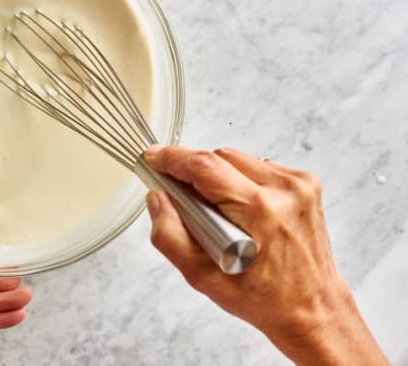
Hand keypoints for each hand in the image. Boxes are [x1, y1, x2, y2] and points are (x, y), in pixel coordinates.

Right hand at [143, 146, 387, 365]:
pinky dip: (241, 181)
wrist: (313, 309)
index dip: (171, 158)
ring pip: (238, 159)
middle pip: (220, 157)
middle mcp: (284, 191)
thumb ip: (169, 235)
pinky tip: (242, 210)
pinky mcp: (306, 184)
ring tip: (219, 213)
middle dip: (194, 172)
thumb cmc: (265, 299)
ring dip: (218, 176)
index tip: (152, 158)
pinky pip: (258, 167)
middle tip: (186, 201)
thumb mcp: (202, 277)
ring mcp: (299, 185)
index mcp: (259, 211)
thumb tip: (157, 199)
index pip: (204, 166)